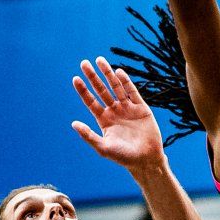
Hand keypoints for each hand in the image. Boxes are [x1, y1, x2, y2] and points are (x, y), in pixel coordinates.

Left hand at [71, 58, 163, 174]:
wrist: (146, 160)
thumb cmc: (123, 157)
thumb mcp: (103, 147)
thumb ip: (88, 135)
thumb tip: (73, 123)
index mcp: (104, 120)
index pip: (90, 101)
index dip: (83, 90)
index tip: (75, 78)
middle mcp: (114, 111)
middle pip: (101, 90)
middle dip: (93, 77)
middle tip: (84, 63)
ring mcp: (128, 108)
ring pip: (116, 87)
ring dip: (108, 73)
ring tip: (100, 60)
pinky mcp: (141, 108)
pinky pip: (132, 92)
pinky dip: (126, 82)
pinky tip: (118, 72)